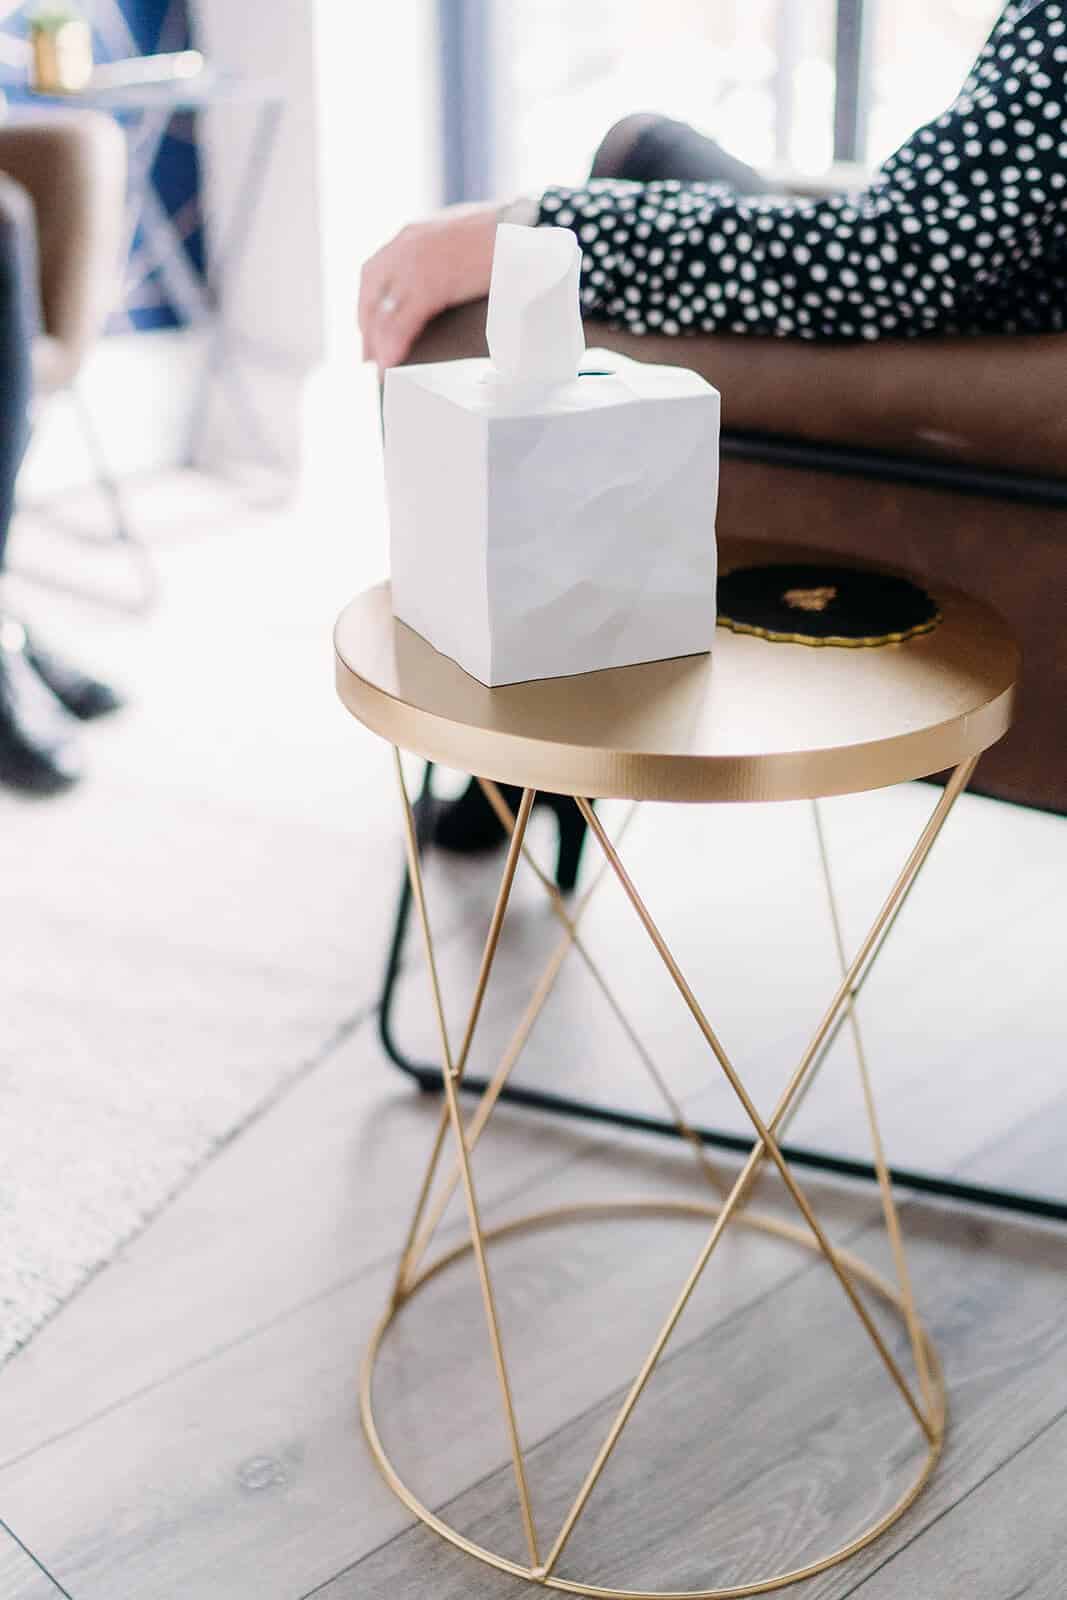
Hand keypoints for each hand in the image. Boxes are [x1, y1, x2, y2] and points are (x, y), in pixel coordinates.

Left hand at [359, 202, 498, 373]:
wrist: (523, 227)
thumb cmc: (505, 233)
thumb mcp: (461, 239)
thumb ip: (444, 258)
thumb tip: (446, 285)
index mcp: (413, 234)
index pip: (374, 271)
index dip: (367, 303)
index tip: (369, 327)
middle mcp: (405, 246)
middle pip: (372, 294)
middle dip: (368, 328)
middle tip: (371, 356)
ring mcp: (414, 264)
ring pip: (383, 312)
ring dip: (378, 343)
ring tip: (381, 368)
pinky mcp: (429, 284)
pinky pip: (401, 322)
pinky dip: (393, 345)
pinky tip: (390, 363)